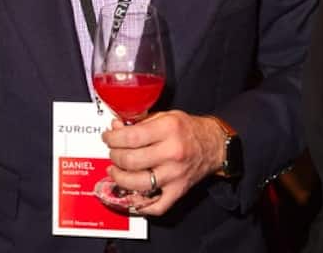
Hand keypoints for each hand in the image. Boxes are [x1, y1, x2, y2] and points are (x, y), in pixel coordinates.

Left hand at [101, 110, 225, 214]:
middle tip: (112, 152)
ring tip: (115, 171)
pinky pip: (157, 206)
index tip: (107, 138)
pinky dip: (141, 205)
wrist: (214, 145)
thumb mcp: (165, 116)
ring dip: (120, 178)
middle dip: (114, 156)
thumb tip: (115, 128)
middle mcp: (172, 152)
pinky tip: (131, 195)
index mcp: (168, 130)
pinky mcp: (178, 190)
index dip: (112, 138)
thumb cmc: (189, 129)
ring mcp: (175, 174)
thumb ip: (139, 122)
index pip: (131, 137)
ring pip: (138, 183)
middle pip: (130, 160)